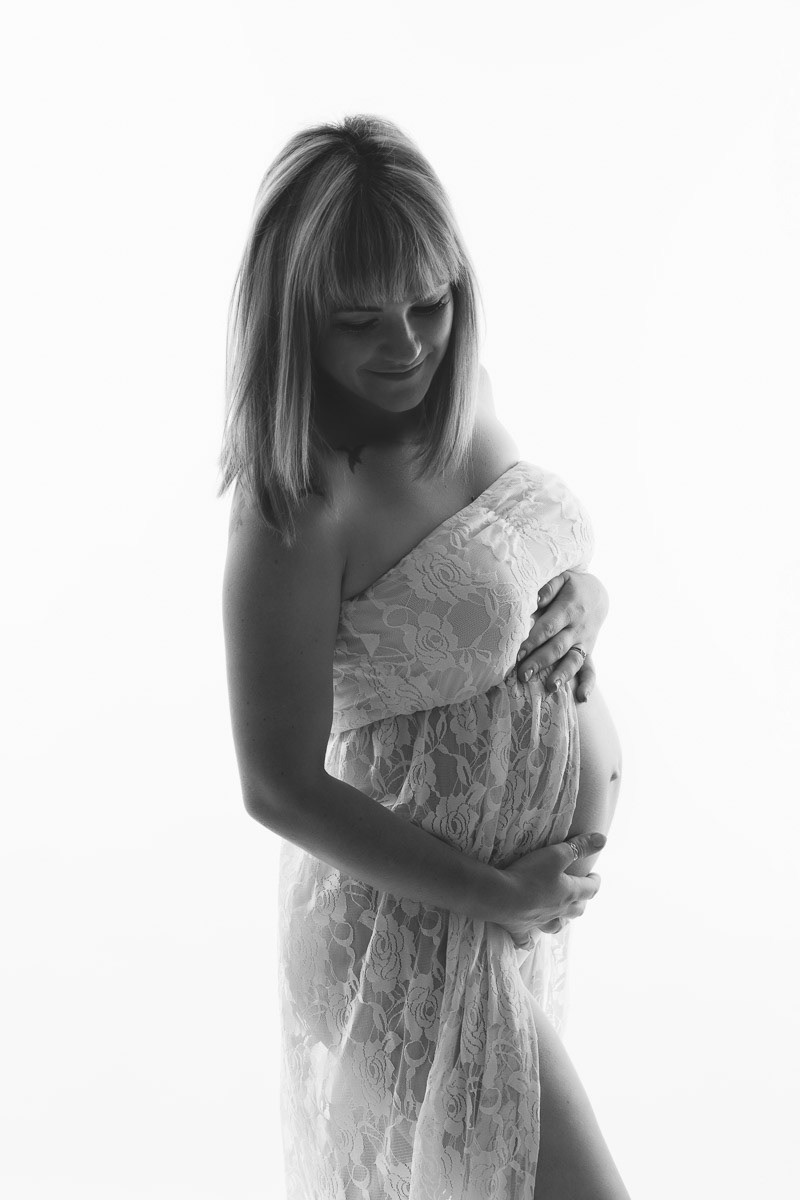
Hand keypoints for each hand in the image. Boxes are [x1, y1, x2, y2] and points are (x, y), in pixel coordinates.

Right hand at [493, 832, 605, 948]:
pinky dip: (527, 942)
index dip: (594, 882)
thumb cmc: (531, 874)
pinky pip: (525, 940)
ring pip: (556, 925)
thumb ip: (579, 847)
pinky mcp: (520, 929)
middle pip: (576, 910)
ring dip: (561, 922)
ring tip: (561, 918)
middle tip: (581, 896)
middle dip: (581, 902)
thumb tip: (602, 840)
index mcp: (569, 893)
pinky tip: (527, 943)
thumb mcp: (556, 854)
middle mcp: (558, 910)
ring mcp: (539, 922)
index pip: (589, 889)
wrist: (502, 897)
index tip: (595, 876)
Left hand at [512, 571, 608, 700]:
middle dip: (540, 662)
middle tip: (523, 675)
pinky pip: (591, 670)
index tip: (518, 652)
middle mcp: (577, 628)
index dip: (534, 640)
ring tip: (549, 688)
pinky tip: (582, 699)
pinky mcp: (588, 652)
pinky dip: (588, 685)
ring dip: (562, 675)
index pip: (549, 627)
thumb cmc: (572, 586)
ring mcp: (584, 642)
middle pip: (557, 647)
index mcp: (568, 609)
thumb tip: (536, 599)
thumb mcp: (563, 578)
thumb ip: (548, 588)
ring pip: (573, 661)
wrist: (599, 594)